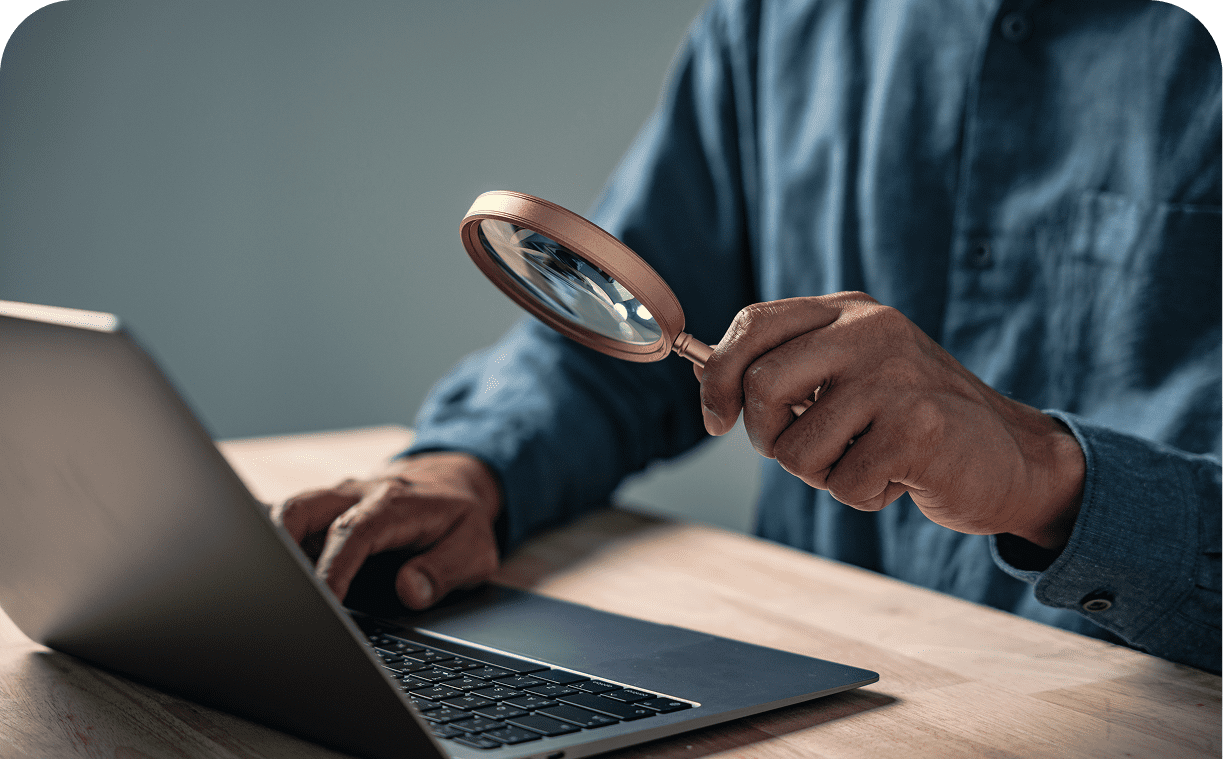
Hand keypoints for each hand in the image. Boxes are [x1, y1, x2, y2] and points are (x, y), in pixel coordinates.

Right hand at [271, 452, 501, 607]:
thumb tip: (410, 590)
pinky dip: (278, 552)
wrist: (449, 483)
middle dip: (279, 549)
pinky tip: (280, 586)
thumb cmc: (459, 521)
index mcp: (395, 503)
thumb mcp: (474, 549)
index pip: (354, 532)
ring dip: (274, 551)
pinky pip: (290, 526)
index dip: (335, 569)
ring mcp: (334, 502)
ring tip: (275, 595)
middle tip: (277, 595)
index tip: (326, 605)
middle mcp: (356, 495)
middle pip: (301, 509)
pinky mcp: (322, 513)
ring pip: (287, 514)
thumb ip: (445, 569)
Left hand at [697, 293, 1084, 549]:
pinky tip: (898, 479)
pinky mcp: (916, 428)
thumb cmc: (914, 422)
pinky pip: (842, 482)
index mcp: (849, 312)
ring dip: (821, 475)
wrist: (1012, 456)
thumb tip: (715, 389)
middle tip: (803, 452)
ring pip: (796, 448)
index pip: (754, 323)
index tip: (717, 420)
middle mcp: (871, 331)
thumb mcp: (855, 375)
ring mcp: (895, 377)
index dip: (718, 375)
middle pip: (761, 385)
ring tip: (867, 461)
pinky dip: (862, 495)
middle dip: (765, 437)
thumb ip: (796, 370)